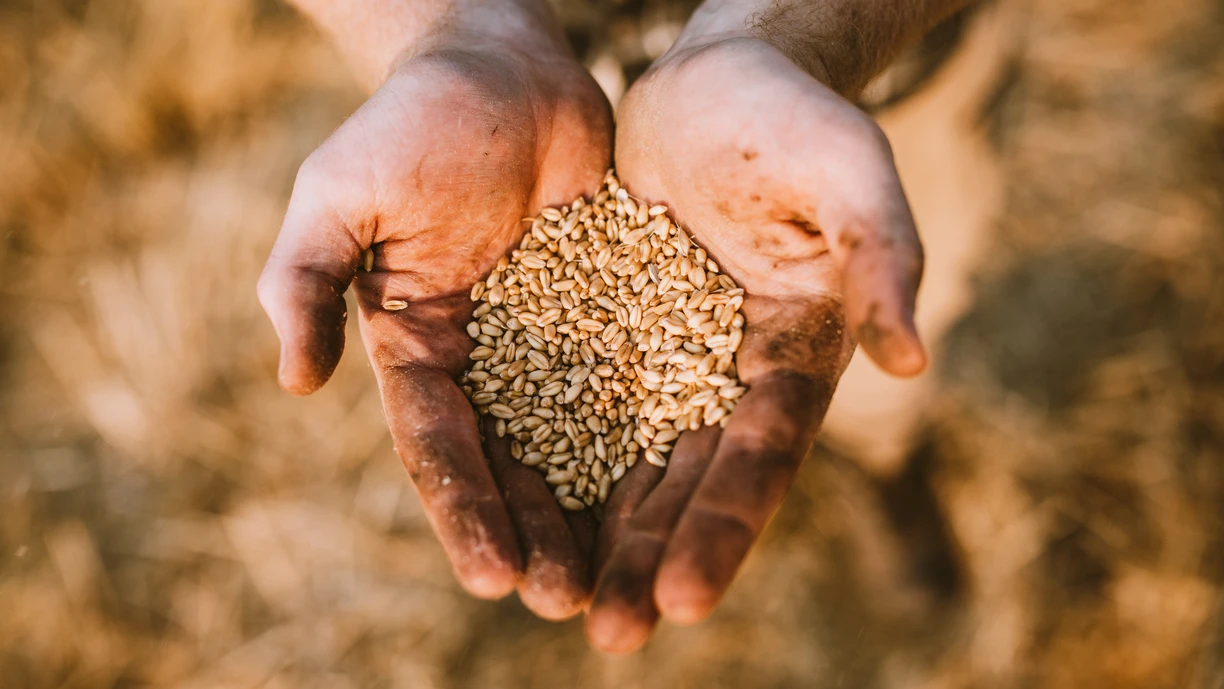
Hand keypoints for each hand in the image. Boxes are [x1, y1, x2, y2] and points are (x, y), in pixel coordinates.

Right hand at [257, 32, 612, 618]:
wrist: (501, 64)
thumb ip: (306, 282)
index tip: (491, 575)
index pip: (438, 448)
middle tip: (571, 603)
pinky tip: (686, 488)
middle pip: (513, 465)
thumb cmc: (409, 120)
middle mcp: (488, 360)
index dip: (463, 513)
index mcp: (418, 348)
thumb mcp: (337, 193)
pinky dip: (658, 436)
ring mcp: (555, 340)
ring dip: (598, 513)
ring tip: (627, 579)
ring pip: (581, 440)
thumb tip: (293, 385)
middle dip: (537, 535)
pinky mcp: (616, 311)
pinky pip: (640, 379)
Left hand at [585, 36, 926, 650]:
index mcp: (797, 351)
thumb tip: (912, 360)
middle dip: (653, 558)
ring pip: (626, 457)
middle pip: (690, 481)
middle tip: (609, 634)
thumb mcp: (850, 169)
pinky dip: (547, 455)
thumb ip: (883, 252)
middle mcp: (729, 370)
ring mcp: (667, 353)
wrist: (717, 77)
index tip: (683, 599)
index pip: (761, 455)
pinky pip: (571, 397)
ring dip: (596, 532)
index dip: (725, 526)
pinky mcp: (608, 326)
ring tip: (553, 603)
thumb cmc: (796, 117)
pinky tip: (513, 510)